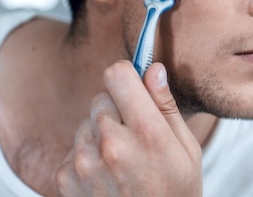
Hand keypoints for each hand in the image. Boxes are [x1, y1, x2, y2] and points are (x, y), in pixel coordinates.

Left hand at [56, 61, 202, 196]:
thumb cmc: (176, 192)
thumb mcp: (186, 148)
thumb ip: (165, 105)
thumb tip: (154, 68)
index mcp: (145, 132)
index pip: (117, 75)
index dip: (126, 75)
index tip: (133, 85)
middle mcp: (111, 144)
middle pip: (101, 96)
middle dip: (116, 107)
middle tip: (134, 132)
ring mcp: (85, 163)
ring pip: (86, 122)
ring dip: (100, 132)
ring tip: (122, 158)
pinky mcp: (66, 178)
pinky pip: (73, 148)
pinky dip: (87, 156)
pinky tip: (107, 174)